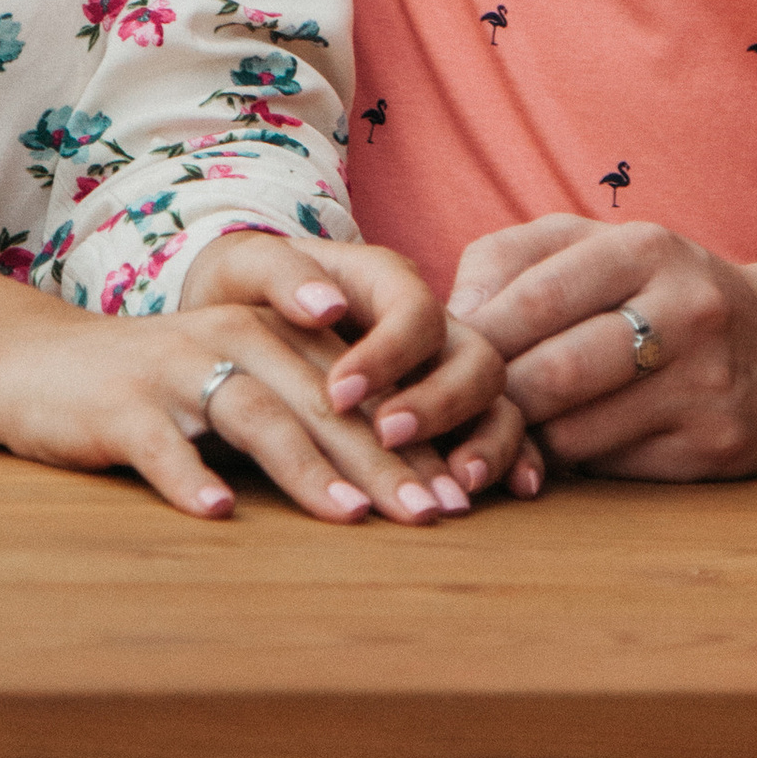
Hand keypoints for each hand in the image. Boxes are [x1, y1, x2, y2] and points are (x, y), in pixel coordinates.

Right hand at [0, 284, 517, 526]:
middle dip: (382, 461)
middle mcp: (231, 339)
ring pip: (255, 415)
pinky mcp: (120, 404)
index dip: (410, 444)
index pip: (357, 392)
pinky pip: (161, 443)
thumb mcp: (234, 389)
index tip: (459, 500)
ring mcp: (173, 369)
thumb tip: (395, 488)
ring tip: (349, 517)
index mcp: (269, 332)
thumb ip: (302, 415)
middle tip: (431, 515)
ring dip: (306, 468)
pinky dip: (190, 477)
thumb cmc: (155, 393)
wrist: (36, 368)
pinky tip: (218, 514)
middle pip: (321, 402)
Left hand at [183, 230, 536, 499]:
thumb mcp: (243, 267)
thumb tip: (325, 308)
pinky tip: (518, 489)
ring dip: (487, 440)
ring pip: (498, 398)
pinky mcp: (452, 414)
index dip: (388, 352)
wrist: (238, 314)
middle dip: (441, 402)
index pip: (413, 309)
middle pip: (473, 355)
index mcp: (384, 279)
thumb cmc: (242, 290)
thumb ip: (279, 272)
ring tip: (456, 488)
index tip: (337, 394)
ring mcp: (444, 369)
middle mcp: (428, 323)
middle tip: (388, 438)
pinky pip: (501, 431)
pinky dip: (514, 458)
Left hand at [449, 213, 756, 480]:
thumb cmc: (660, 291)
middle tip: (434, 415)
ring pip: (576, 432)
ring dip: (520, 439)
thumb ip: (511, 260)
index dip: (472, 338)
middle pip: (554, 373)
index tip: (424, 361)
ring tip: (487, 432)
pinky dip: (567, 464)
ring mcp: (706, 388)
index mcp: (647, 249)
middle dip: (487, 400)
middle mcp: (685, 314)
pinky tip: (549, 453)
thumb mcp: (595, 247)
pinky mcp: (714, 450)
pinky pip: (611, 468)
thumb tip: (451, 319)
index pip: (535, 299)